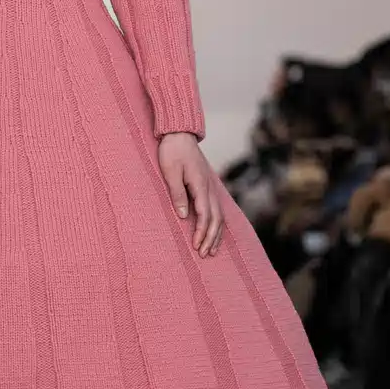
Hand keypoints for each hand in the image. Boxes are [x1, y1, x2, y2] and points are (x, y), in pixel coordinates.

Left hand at [158, 132, 223, 255]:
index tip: (197, 246)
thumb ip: (177, 194)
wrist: (180, 133)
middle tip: (204, 254)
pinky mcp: (208, 186)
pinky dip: (216, 223)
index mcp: (200, 185)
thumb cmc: (172, 151)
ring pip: (219, 215)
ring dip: (216, 234)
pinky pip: (216, 208)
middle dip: (211, 238)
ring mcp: (211, 186)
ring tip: (211, 250)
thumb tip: (183, 216)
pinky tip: (214, 232)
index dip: (202, 232)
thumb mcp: (170, 171)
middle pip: (216, 218)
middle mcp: (210, 187)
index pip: (205, 214)